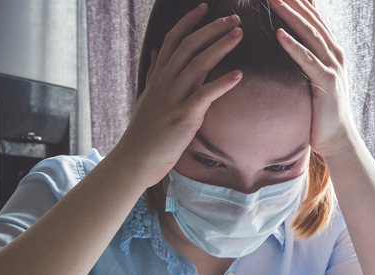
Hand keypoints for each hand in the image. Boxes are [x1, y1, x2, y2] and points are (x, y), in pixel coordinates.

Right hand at [113, 3, 243, 180]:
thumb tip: (154, 54)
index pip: (173, 40)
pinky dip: (222, 83)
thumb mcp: (148, 97)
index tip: (205, 8)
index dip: (189, 22)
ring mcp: (174, 98)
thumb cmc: (145, 132)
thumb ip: (154, 74)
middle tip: (234, 18)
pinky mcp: (184, 116)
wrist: (135, 159)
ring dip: (220, 47)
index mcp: (158, 77)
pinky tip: (239, 74)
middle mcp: (165, 82)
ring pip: (198, 64)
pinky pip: (205, 95)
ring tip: (239, 34)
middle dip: (212, 29)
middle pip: (189, 46)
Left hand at [270, 0, 359, 159]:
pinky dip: (293, 46)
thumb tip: (288, 51)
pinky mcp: (327, 82)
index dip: (300, 2)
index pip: (314, 19)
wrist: (338, 139)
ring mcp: (333, 67)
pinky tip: (279, 34)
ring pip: (310, 34)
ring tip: (274, 1)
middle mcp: (335, 55)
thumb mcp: (315, 81)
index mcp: (331, 52)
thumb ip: (306, 63)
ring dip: (291, 16)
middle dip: (294, 1)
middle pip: (312, 20)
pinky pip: (307, 60)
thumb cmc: (322, 112)